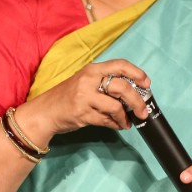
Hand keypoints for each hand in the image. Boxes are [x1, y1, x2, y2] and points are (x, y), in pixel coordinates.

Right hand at [14, 59, 151, 145]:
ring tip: (128, 122)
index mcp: (92, 69)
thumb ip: (105, 83)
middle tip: (143, 111)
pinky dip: (116, 124)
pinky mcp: (82, 113)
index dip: (137, 73)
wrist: (44, 112)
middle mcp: (89, 80)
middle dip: (137, 101)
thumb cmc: (67, 97)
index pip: (120, 65)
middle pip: (123, 87)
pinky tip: (118, 126)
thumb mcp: (85, 82)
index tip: (147, 84)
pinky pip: (106, 120)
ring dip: (126, 117)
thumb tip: (132, 94)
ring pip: (116, 106)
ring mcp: (84, 97)